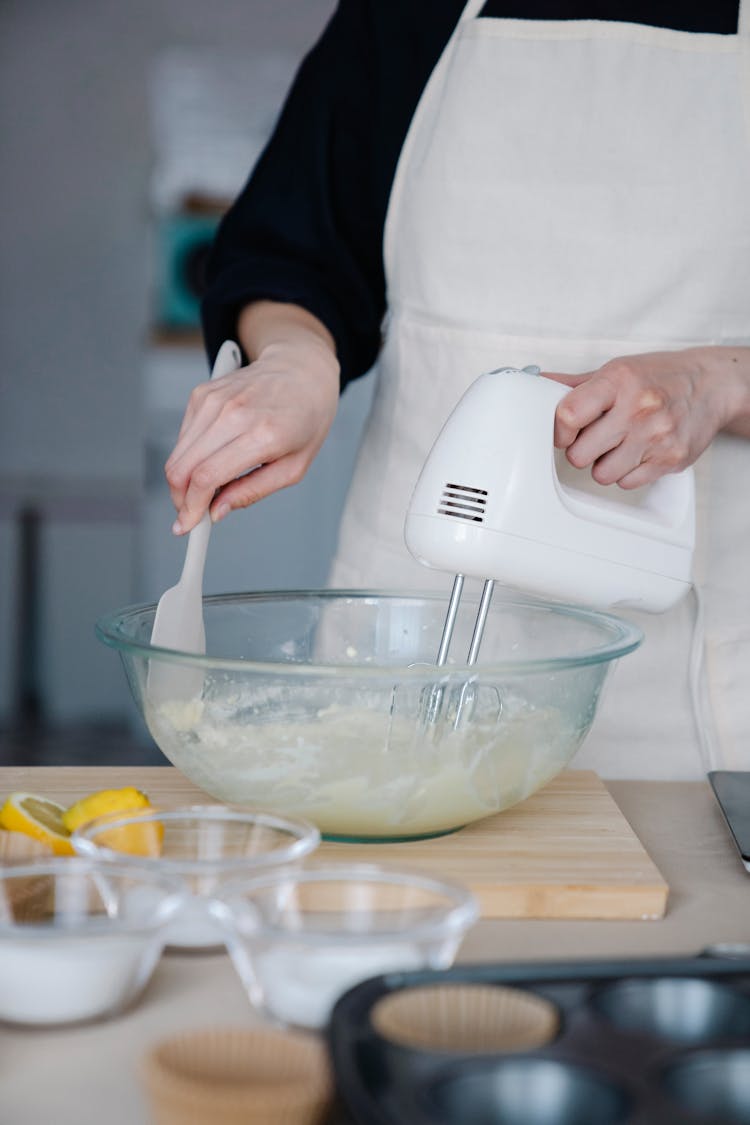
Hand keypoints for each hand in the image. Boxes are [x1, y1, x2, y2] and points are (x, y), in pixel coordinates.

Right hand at [165, 327, 339, 533]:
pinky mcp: (202, 393)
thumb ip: (253, 491)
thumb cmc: (305, 419)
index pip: (207, 476)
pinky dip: (189, 456)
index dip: (192, 508)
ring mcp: (214, 399)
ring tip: (204, 489)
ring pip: (179, 453)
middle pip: (183, 467)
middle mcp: (233, 412)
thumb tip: (216, 511)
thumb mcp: (294, 467)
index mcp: (262, 434)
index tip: (187, 526)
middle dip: (181, 498)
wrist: (302, 371)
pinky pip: (183, 436)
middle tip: (191, 513)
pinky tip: (210, 459)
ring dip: (183, 479)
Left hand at [546, 347, 749, 488]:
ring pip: (602, 474)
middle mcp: (638, 408)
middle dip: (581, 450)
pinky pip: (628, 483)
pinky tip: (637, 453)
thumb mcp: (616, 370)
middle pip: (580, 454)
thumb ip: (574, 384)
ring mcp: (656, 436)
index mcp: (618, 381)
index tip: (564, 433)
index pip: (567, 416)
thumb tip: (537, 384)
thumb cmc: (660, 377)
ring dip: (604, 464)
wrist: (710, 385)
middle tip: (594, 439)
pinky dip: (627, 473)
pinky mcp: (670, 459)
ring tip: (618, 445)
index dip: (559, 431)